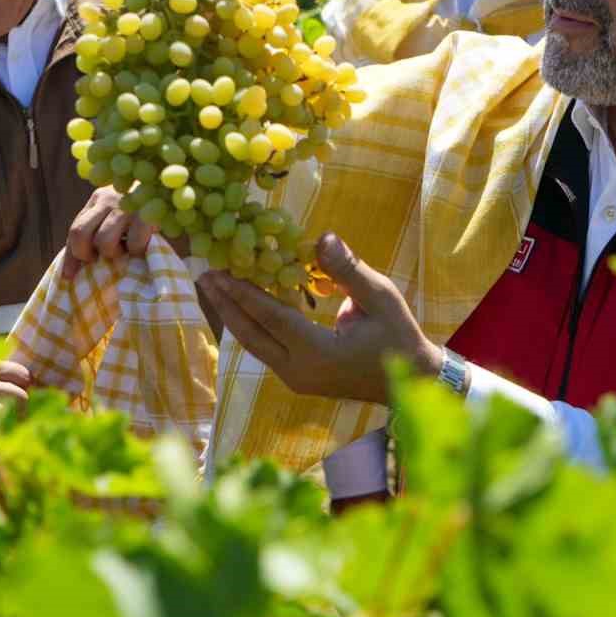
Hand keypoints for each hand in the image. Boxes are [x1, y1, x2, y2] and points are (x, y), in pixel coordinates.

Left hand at [63, 186, 156, 278]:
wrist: (175, 188)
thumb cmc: (144, 213)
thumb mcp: (117, 216)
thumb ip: (96, 233)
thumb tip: (70, 273)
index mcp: (98, 199)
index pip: (74, 229)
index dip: (71, 256)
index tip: (69, 276)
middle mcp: (108, 198)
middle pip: (80, 232)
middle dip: (85, 254)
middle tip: (100, 260)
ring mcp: (127, 206)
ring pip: (104, 241)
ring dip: (114, 253)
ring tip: (125, 249)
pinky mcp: (146, 215)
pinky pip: (133, 243)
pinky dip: (137, 251)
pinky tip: (142, 247)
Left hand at [197, 233, 441, 404]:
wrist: (411, 379)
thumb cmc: (398, 336)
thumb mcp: (380, 297)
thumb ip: (347, 270)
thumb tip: (322, 238)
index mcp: (319, 354)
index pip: (273, 318)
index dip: (245, 293)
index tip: (220, 272)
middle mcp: (300, 372)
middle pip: (252, 335)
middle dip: (227, 304)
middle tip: (204, 274)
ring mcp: (296, 379)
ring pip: (255, 345)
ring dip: (234, 314)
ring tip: (215, 287)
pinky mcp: (298, 378)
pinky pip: (266, 348)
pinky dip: (252, 324)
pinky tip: (241, 303)